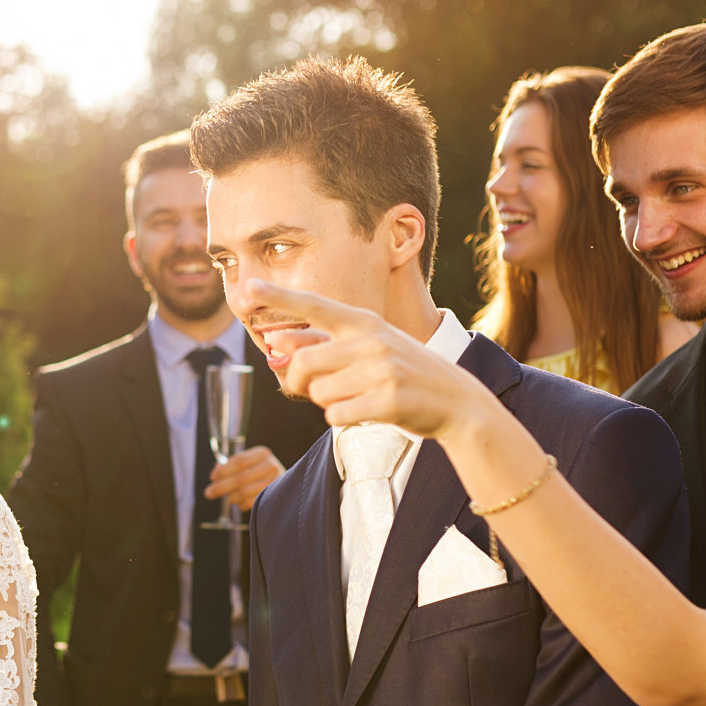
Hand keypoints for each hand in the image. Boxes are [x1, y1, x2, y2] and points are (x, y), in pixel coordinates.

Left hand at [205, 446, 286, 510]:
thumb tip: (215, 473)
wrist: (287, 485)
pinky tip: (241, 502)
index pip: (239, 461)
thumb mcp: (248, 463)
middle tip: (208, 493)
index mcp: (262, 454)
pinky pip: (250, 503)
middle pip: (240, 478)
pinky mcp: (274, 498)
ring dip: (232, 497)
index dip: (223, 470)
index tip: (213, 477)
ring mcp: (274, 483)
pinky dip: (241, 504)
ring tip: (230, 497)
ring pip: (244, 492)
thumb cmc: (260, 473)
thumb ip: (231, 465)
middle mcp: (271, 466)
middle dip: (221, 487)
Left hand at [244, 279, 490, 438]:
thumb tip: (273, 344)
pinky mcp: (388, 400)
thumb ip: (319, 346)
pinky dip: (345, 418)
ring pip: (319, 394)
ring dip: (329, 403)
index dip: (279, 296)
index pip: (314, 306)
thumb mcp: (367, 348)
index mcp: (364, 322)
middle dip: (301, 383)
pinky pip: (337, 416)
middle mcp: (372, 340)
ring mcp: (382, 370)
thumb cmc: (402, 372)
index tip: (248, 287)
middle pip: (303, 364)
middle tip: (318, 389)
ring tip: (359, 396)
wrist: (457, 401)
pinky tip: (369, 411)